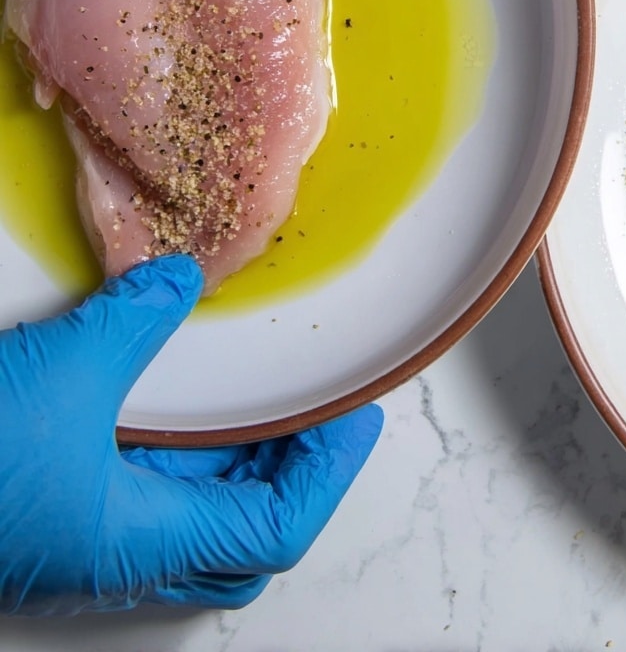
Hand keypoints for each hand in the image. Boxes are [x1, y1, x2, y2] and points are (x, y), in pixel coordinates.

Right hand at [0, 254, 382, 615]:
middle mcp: (122, 555)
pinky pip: (146, 489)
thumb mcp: (59, 378)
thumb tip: (178, 280)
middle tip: (313, 403)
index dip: (327, 472)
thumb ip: (132, 325)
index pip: (275, 528)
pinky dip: (182, 449)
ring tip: (261, 395)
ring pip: (196, 514)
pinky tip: (179, 401)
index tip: (354, 416)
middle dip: (291, 465)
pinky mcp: (59, 515)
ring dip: (237, 459)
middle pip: (245, 528)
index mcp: (139, 544)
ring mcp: (89, 541)